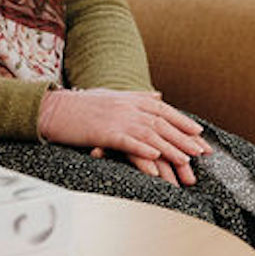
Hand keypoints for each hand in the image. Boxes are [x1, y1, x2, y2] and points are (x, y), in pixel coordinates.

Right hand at [38, 89, 207, 186]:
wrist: (53, 108)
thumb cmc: (81, 105)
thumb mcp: (112, 96)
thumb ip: (137, 96)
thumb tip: (158, 95)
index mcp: (131, 98)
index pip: (164, 110)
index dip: (184, 122)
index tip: (199, 134)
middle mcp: (128, 106)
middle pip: (163, 123)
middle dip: (184, 138)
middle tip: (201, 152)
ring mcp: (117, 118)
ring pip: (150, 134)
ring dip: (170, 147)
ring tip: (186, 160)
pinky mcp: (103, 132)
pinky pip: (127, 141)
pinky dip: (143, 149)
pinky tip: (156, 157)